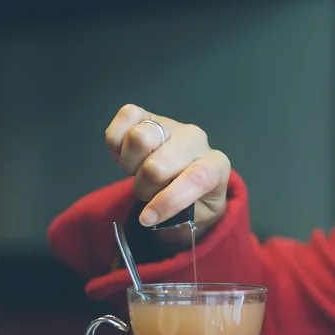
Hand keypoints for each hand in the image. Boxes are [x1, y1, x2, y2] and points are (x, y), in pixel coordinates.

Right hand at [104, 104, 229, 235]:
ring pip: (138, 139)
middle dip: (145, 188)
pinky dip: (118, 142)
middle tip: (150, 191)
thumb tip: (150, 214)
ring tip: (139, 172)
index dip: (169, 201)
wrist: (185, 179)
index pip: (196, 178)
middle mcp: (196, 139)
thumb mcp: (197, 214)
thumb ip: (181, 214)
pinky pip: (125, 117)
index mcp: (216, 164)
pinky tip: (128, 156)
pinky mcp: (147, 115)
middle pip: (156, 165)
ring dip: (131, 165)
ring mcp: (172, 124)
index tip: (148, 219)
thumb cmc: (193, 200)